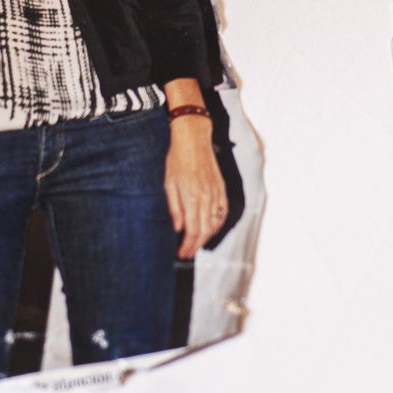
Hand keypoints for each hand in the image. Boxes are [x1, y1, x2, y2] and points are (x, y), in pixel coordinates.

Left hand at [165, 117, 226, 259]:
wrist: (194, 140)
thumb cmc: (177, 159)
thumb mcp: (169, 184)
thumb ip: (175, 208)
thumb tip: (178, 228)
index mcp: (192, 198)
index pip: (193, 230)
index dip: (188, 245)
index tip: (182, 253)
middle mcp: (207, 198)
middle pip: (205, 231)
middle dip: (196, 245)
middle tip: (187, 253)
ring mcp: (216, 193)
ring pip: (215, 223)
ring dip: (206, 237)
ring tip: (196, 244)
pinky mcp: (221, 188)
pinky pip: (223, 212)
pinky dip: (218, 224)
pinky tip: (210, 229)